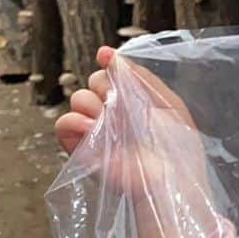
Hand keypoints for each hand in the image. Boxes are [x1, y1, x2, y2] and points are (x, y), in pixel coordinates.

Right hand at [55, 46, 216, 237]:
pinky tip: (92, 128)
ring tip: (110, 121)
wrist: (168, 182)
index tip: (106, 58)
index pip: (113, 73)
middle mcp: (115, 114)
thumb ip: (141, 78)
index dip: (109, 64)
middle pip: (95, 81)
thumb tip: (110, 55)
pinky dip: (74, 121)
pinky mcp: (82, 149)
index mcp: (136, 103)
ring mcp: (97, 131)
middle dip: (105, 86)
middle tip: (121, 105)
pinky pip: (63, 123)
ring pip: (79, 98)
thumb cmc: (175, 147)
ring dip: (93, 103)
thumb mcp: (168, 105)